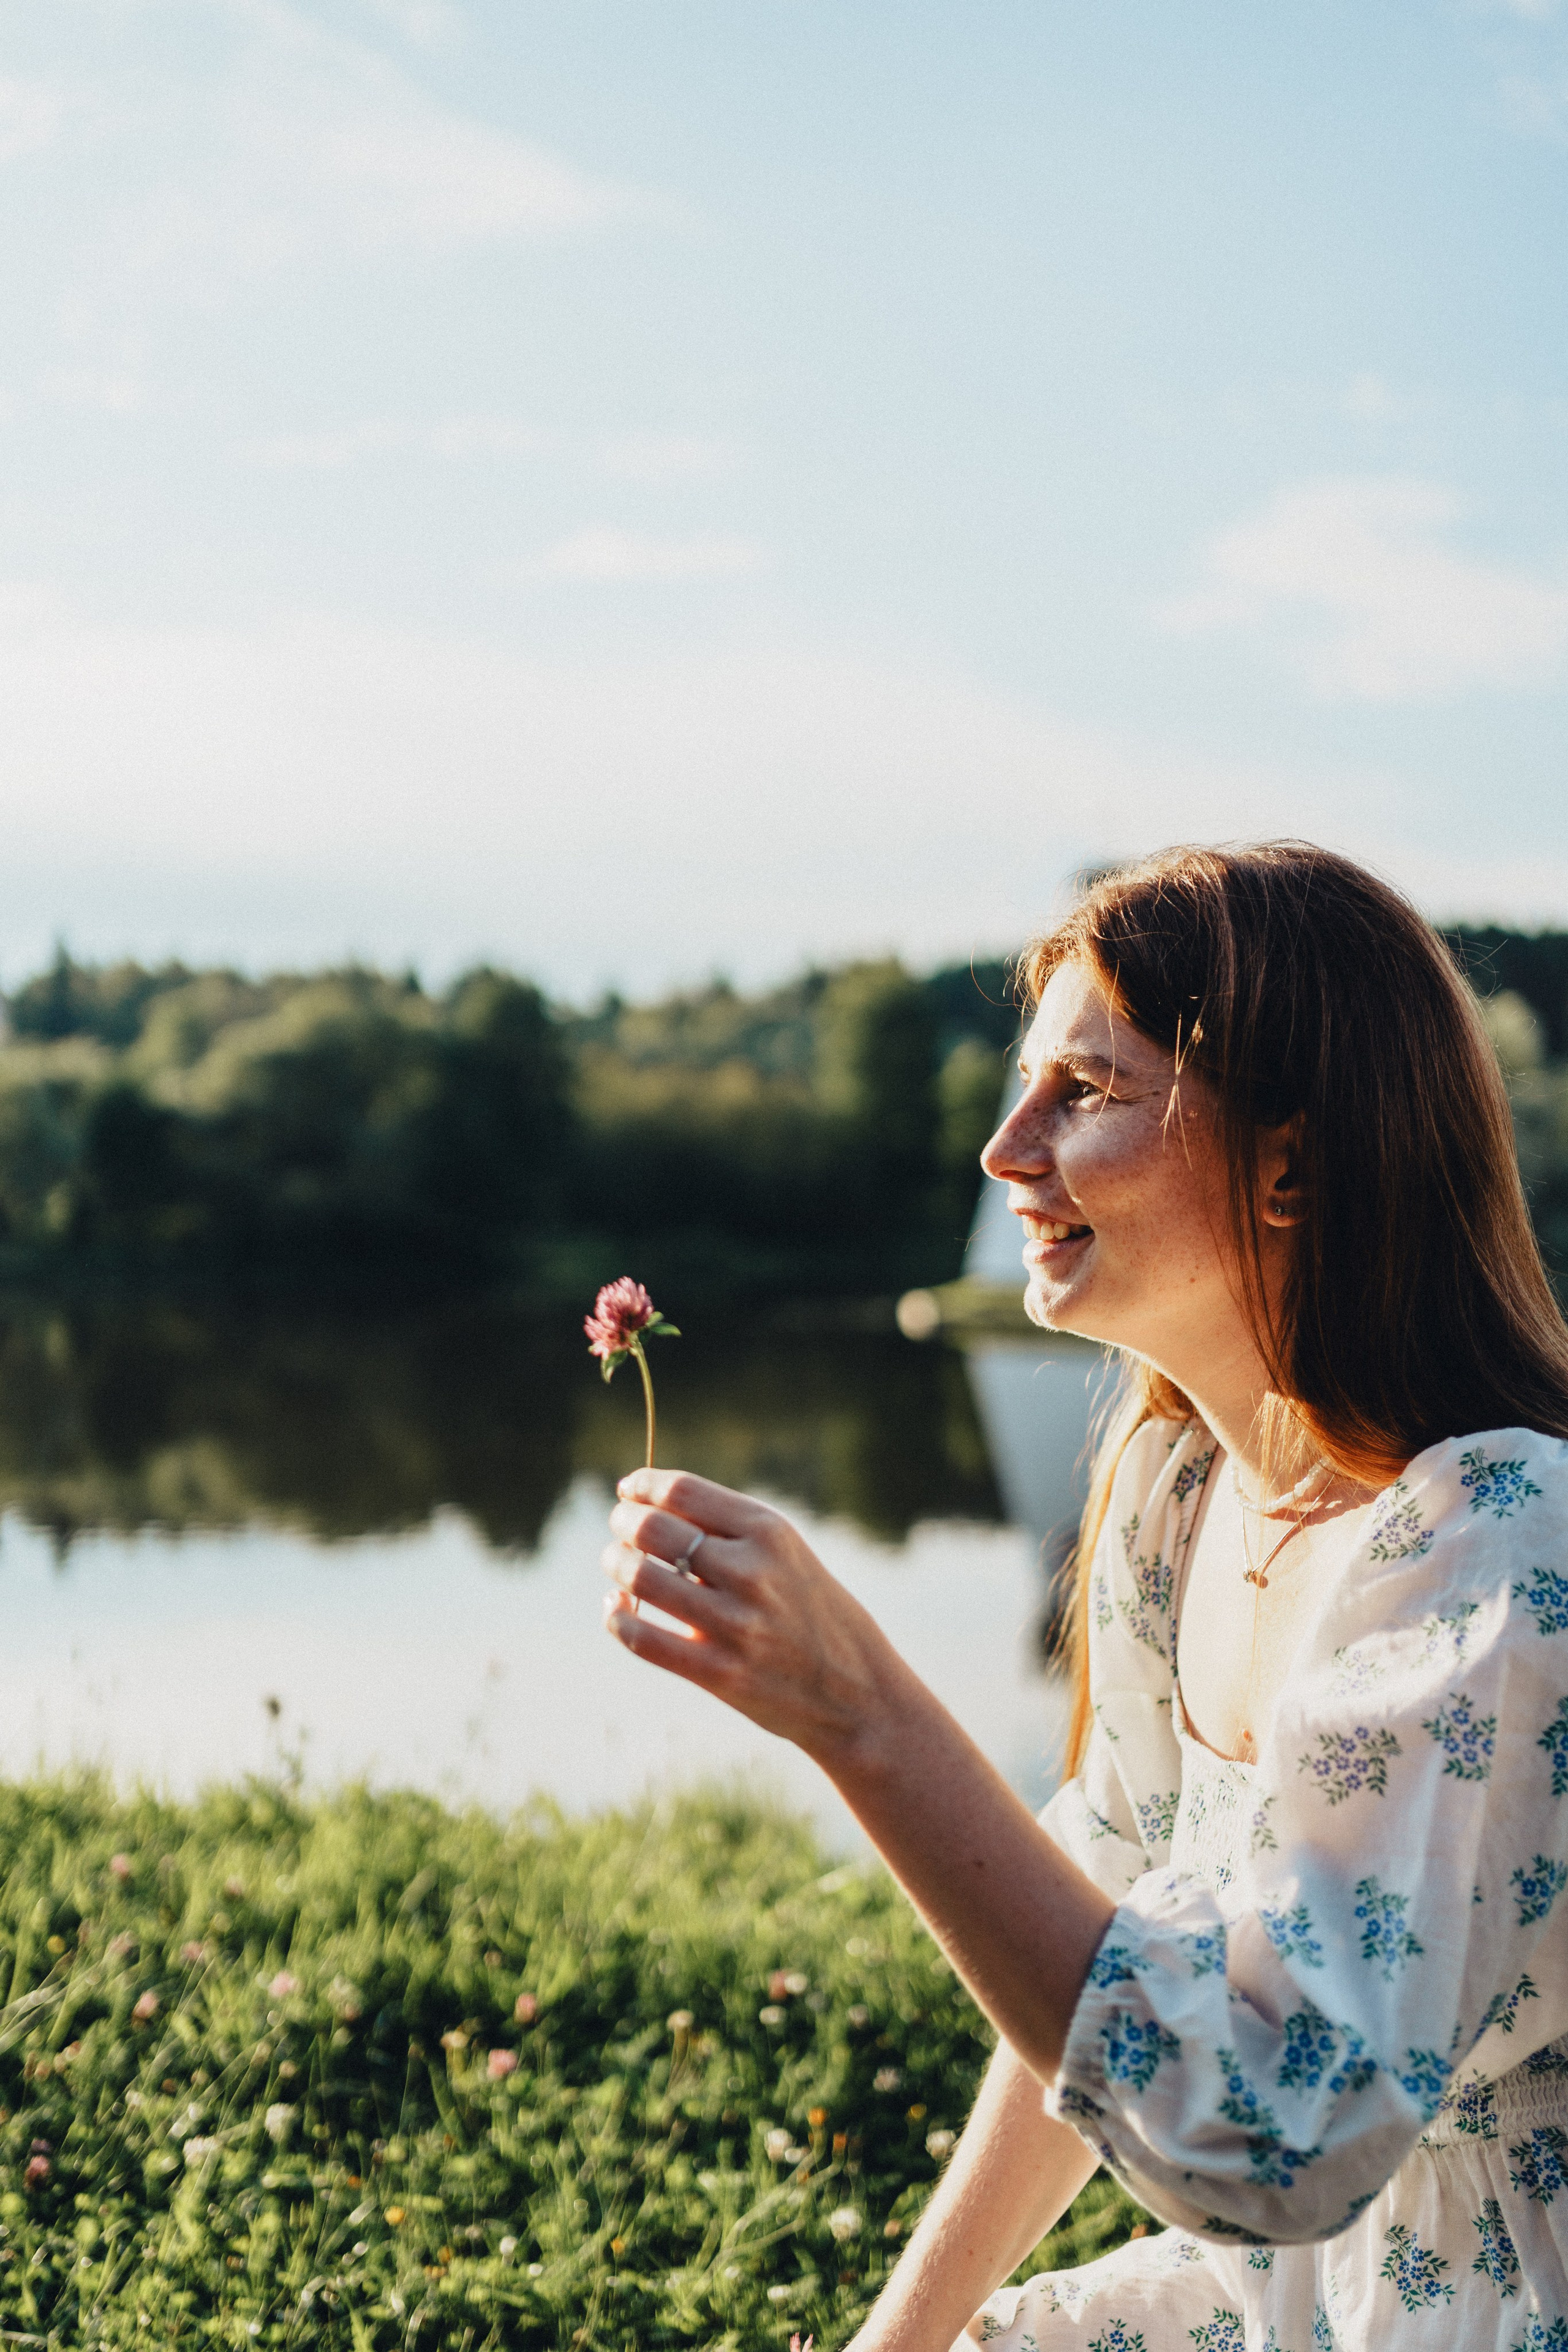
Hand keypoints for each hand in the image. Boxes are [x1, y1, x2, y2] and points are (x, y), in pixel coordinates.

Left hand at [603, 1468, 905, 1763]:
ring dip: (616, 1565)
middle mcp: (752, 1572)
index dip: (643, 1485)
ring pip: (640, 1578)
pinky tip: (616, 1609)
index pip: (683, 1491)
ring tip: (617, 1565)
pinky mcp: (720, 1673)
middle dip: (624, 1521)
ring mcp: (735, 1625)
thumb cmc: (814, 1614)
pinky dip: (616, 1618)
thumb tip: (649, 1509)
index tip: (628, 1490)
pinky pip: (642, 1638)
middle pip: (653, 1528)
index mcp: (770, 1532)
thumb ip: (729, 1532)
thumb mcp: (787, 1556)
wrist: (860, 1693)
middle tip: (620, 1528)